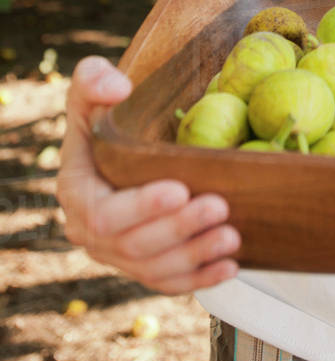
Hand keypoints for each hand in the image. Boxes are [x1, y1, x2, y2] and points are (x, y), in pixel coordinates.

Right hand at [56, 55, 240, 294]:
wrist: (125, 144)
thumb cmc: (110, 111)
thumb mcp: (93, 87)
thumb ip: (93, 79)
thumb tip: (119, 88)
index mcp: (77, 191)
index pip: (103, 213)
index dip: (142, 207)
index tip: (180, 189)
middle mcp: (91, 231)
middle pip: (133, 245)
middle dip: (178, 229)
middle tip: (220, 206)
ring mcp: (118, 253)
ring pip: (154, 269)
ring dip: (194, 256)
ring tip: (233, 235)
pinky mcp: (144, 264)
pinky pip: (168, 281)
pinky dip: (200, 278)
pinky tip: (231, 265)